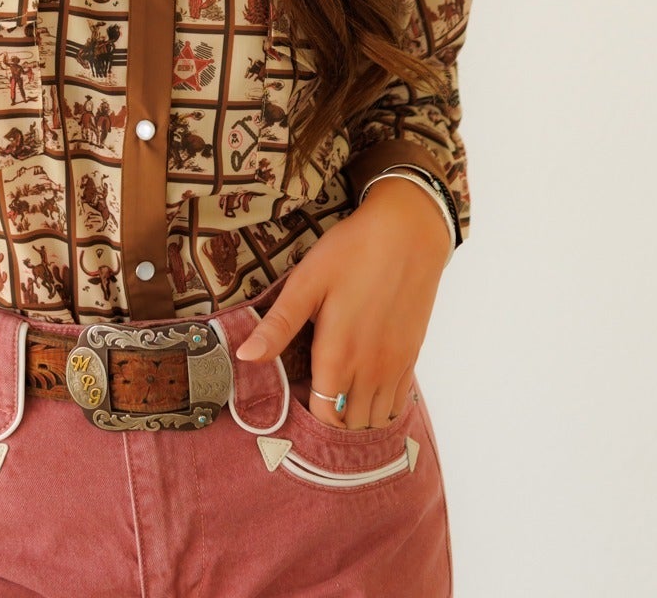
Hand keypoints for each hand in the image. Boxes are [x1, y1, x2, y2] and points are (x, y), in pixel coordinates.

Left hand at [233, 177, 448, 428]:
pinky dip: (382, 407)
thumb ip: (278, 326)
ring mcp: (395, 367)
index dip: (307, 415)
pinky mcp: (412, 357)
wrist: (408, 233)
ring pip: (376, 420)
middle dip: (330, 419)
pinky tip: (366, 387)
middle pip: (350, 424)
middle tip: (313, 394)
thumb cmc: (350, 252)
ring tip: (337, 394)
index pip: (323, 416)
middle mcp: (370, 371)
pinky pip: (398, 404)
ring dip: (356, 416)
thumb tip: (243, 358)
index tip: (294, 398)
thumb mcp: (306, 282)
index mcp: (338, 356)